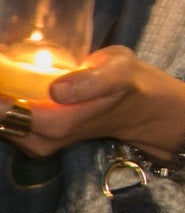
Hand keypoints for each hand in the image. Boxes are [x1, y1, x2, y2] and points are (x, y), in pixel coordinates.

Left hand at [2, 47, 184, 180]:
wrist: (143, 110)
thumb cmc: (130, 83)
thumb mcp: (121, 71)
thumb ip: (93, 81)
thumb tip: (57, 89)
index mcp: (61, 122)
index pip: (9, 112)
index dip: (4, 92)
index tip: (4, 69)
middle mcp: (45, 139)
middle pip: (3, 120)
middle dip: (3, 94)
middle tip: (6, 69)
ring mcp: (40, 143)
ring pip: (4, 124)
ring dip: (5, 102)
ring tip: (12, 77)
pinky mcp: (38, 140)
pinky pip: (10, 125)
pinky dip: (8, 108)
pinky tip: (17, 88)